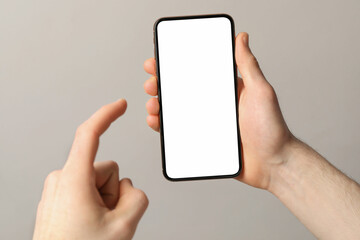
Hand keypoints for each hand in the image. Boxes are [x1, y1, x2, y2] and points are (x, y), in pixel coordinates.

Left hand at [33, 99, 148, 239]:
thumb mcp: (122, 227)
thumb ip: (137, 198)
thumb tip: (131, 189)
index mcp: (73, 179)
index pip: (90, 134)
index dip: (107, 115)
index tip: (120, 105)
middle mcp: (61, 179)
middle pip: (107, 169)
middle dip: (115, 191)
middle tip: (109, 219)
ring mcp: (57, 190)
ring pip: (98, 182)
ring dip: (105, 200)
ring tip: (97, 226)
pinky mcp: (58, 198)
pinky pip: (87, 191)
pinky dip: (95, 204)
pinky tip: (89, 226)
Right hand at [143, 32, 292, 188]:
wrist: (273, 164)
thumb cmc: (272, 129)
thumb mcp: (261, 92)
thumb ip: (248, 65)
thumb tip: (241, 37)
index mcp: (225, 90)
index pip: (196, 72)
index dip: (176, 65)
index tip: (160, 60)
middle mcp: (213, 105)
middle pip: (181, 91)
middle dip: (161, 84)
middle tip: (152, 83)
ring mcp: (206, 123)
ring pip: (176, 111)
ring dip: (159, 105)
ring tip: (154, 105)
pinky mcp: (203, 141)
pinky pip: (178, 132)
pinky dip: (164, 126)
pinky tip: (157, 122)